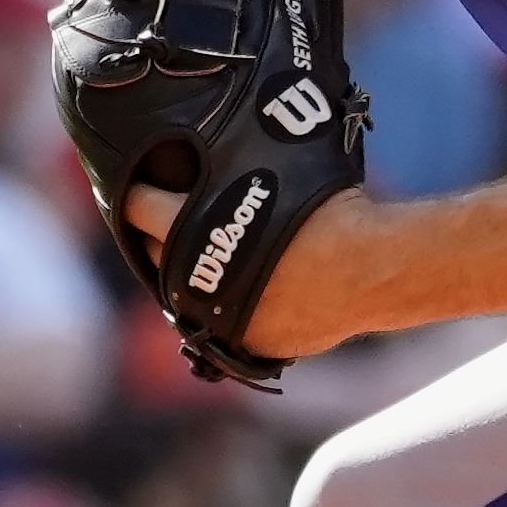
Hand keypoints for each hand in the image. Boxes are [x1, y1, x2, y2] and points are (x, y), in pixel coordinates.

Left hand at [121, 182, 369, 361]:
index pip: (141, 210)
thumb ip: (236, 180)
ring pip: (184, 297)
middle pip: (157, 256)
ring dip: (186, 276)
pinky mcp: (249, 345)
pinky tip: (240, 289)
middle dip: (156, 237)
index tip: (134, 189)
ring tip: (197, 255)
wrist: (372, 267)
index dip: (136, 197)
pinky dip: (226, 308)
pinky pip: (223, 325)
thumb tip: (214, 161)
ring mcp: (220, 318)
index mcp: (193, 231)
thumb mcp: (276, 172)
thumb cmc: (329, 210)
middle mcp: (197, 280)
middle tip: (164, 219)